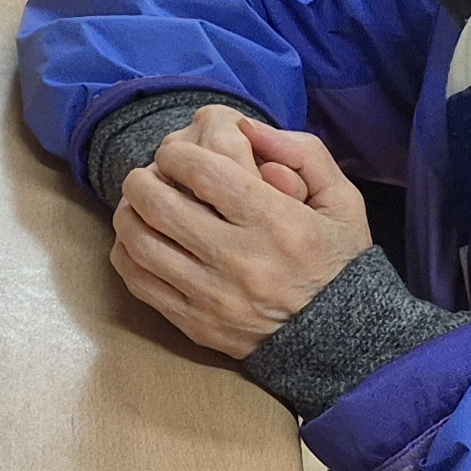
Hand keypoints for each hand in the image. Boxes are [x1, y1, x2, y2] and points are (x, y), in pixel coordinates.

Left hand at [111, 107, 371, 357]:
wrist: (342, 343)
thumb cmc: (338, 262)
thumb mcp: (342, 201)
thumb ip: (303, 153)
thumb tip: (247, 127)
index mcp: (278, 224)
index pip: (203, 173)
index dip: (177, 154)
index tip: (176, 154)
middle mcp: (242, 261)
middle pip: (160, 205)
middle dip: (143, 179)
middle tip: (149, 175)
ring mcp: (215, 297)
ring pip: (141, 244)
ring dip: (130, 214)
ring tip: (140, 204)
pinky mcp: (197, 325)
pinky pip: (141, 283)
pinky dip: (127, 255)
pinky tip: (142, 241)